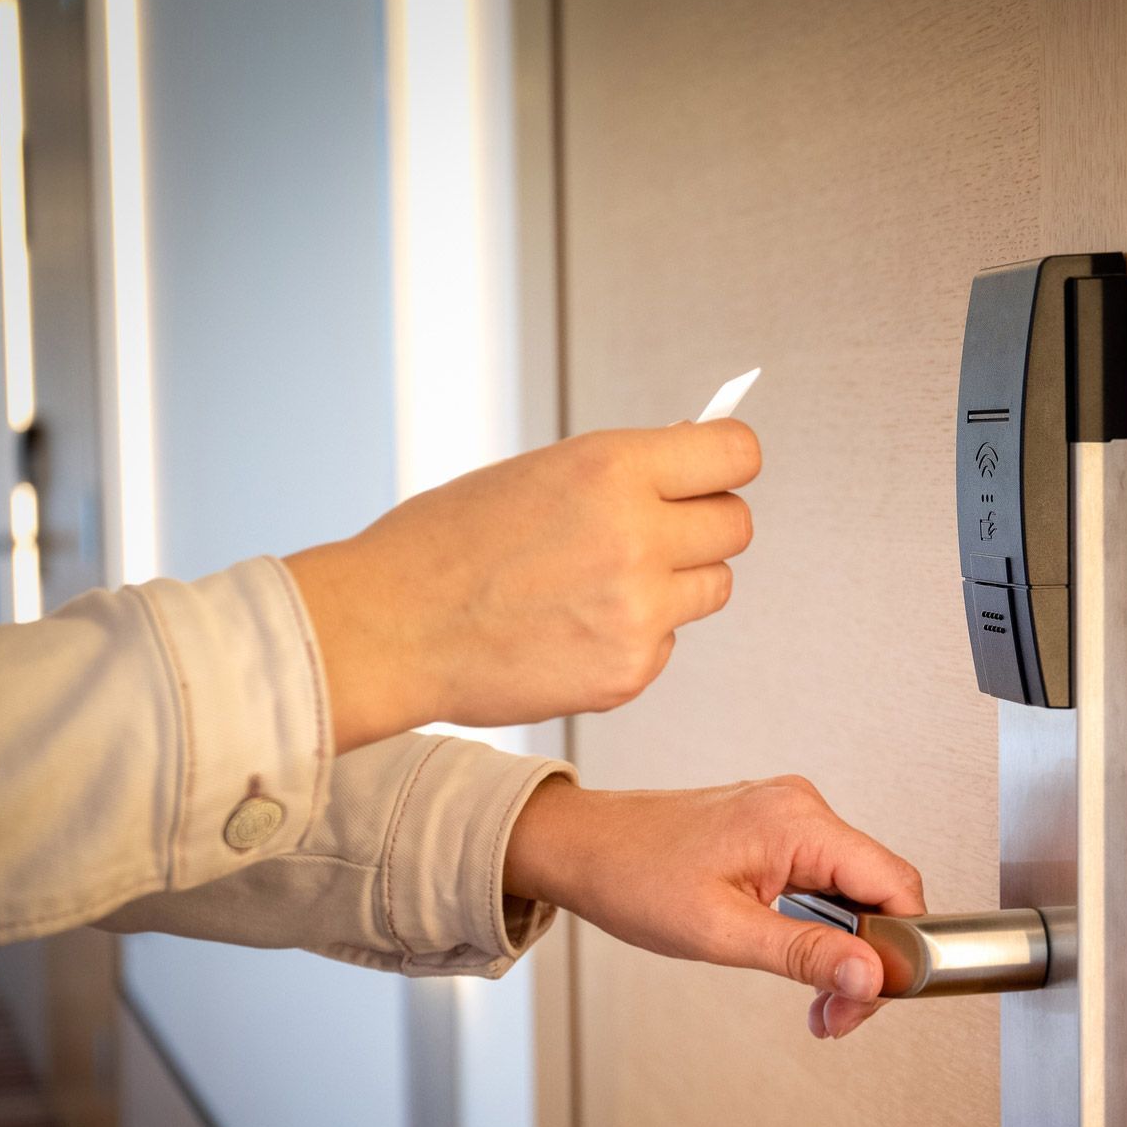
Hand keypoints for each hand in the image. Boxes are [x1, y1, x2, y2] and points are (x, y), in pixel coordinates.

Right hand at [285, 422, 759, 751]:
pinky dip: (636, 636)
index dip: (727, 463)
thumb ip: (623, 471)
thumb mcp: (538, 473)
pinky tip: (574, 629)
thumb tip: (695, 458)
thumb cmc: (447, 544)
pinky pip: (667, 642)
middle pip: (736, 526)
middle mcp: (637, 538)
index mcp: (612, 469)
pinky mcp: (629, 673)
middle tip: (658, 533)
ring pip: (713, 588)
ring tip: (606, 584)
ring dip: (678, 583)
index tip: (715, 474)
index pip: (736, 454)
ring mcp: (638, 613)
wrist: (390, 631)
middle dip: (704, 525)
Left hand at [504, 775, 924, 1038]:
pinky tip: (798, 961)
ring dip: (842, 951)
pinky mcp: (774, 831)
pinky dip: (819, 927)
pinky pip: (823, 880)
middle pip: (878, 892)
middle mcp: (802, 808)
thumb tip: (871, 976)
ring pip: (853, 891)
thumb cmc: (631, 876)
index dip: (900, 949)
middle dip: (866, 962)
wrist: (580, 848)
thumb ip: (803, 954)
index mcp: (797, 822)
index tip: (874, 997)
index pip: (894, 883)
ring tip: (815, 1001)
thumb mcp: (720, 932)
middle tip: (834, 1014)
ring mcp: (788, 816)